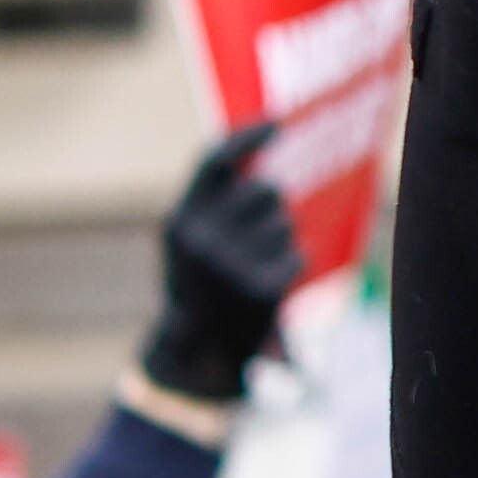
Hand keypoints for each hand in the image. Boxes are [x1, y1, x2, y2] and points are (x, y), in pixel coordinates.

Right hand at [138, 123, 302, 406]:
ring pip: (285, 223)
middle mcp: (199, 236)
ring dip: (279, 240)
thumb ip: (216, 199)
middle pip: (266, 190)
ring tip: (251, 268)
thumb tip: (262, 140)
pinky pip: (298, 256)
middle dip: (270, 208)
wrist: (197, 354)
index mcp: (179, 219)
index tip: (278, 123)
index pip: (213, 161)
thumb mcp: (191, 239)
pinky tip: (265, 288)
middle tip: (252, 239)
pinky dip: (289, 269)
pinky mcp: (259, 287)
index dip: (246, 137)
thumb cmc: (202, 285)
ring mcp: (228, 263)